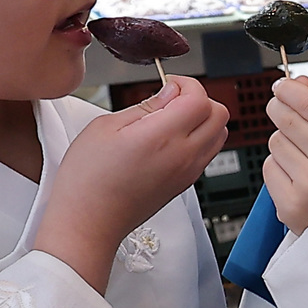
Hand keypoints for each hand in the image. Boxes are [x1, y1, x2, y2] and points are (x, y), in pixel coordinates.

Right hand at [36, 76, 227, 292]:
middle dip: (200, 98)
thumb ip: (144, 106)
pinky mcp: (184, 185)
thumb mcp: (105, 128)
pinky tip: (169, 140)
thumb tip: (169, 93)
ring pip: (219, 134)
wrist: (89, 224)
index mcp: (163, 137)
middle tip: (172, 99)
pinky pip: (207, 153)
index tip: (168, 84)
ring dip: (203, 119)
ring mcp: (188, 173)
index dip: (187, 84)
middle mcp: (183, 156)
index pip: (200, 98)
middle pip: (220, 114)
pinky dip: (198, 139)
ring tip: (172, 119)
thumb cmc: (88, 181)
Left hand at [264, 76, 307, 233]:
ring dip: (282, 144)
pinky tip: (295, 177)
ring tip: (301, 159)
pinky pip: (270, 167)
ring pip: (275, 142)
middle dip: (279, 110)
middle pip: (287, 119)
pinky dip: (277, 168)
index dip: (290, 90)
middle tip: (281, 111)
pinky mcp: (290, 204)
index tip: (281, 85)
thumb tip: (295, 82)